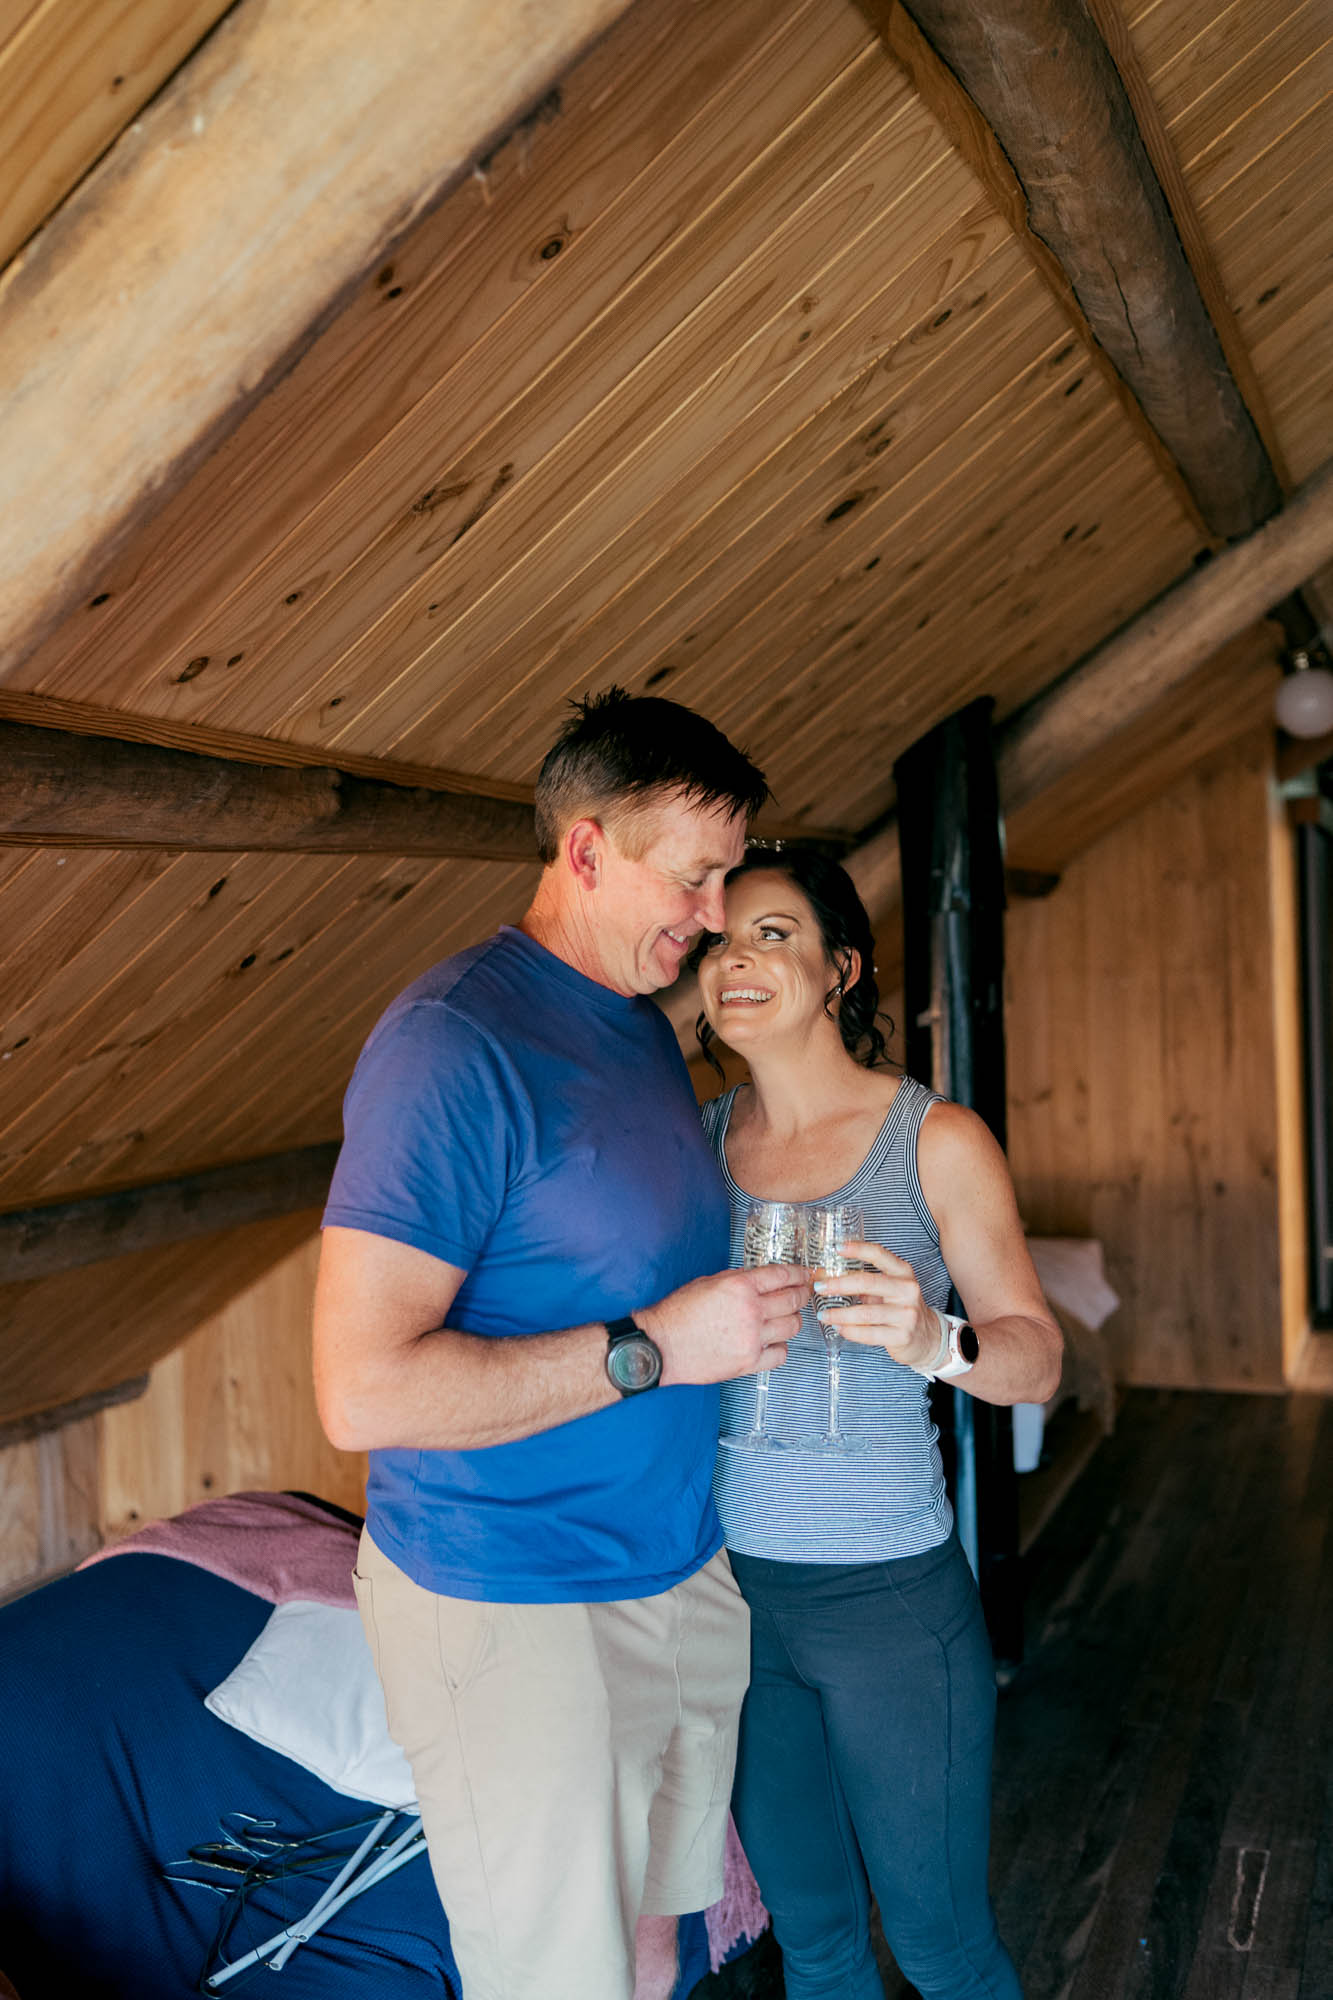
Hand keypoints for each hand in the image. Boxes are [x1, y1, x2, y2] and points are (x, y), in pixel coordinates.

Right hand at [639, 1264, 810, 1386]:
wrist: (660, 1346)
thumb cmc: (676, 1314)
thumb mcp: (707, 1282)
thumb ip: (738, 1279)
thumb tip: (761, 1280)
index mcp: (739, 1286)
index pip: (782, 1275)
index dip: (798, 1273)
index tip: (803, 1274)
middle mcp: (751, 1311)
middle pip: (793, 1300)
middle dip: (802, 1294)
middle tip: (803, 1293)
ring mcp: (752, 1339)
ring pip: (792, 1327)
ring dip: (793, 1320)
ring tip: (787, 1318)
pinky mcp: (749, 1362)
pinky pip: (781, 1354)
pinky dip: (781, 1347)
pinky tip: (773, 1342)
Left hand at [812, 1241, 942, 1371]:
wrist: (927, 1337)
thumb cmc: (901, 1308)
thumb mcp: (889, 1289)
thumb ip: (863, 1282)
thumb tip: (826, 1276)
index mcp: (903, 1272)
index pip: (879, 1254)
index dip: (857, 1249)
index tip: (836, 1248)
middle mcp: (907, 1290)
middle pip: (868, 1283)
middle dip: (839, 1284)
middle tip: (819, 1287)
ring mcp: (907, 1314)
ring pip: (865, 1313)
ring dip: (839, 1314)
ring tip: (824, 1314)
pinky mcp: (902, 1336)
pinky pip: (869, 1334)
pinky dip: (850, 1331)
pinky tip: (839, 1328)